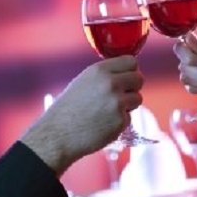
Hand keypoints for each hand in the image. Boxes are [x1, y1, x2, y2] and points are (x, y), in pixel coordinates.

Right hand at [21, 56, 142, 174]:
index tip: (126, 78)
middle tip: (121, 96)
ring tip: (107, 111)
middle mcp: (111, 83)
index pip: (131, 61)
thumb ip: (105, 75)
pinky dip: (119, 121)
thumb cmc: (68, 109)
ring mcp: (117, 102)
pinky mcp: (120, 121)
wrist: (58, 134)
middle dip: (133, 87)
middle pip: (139, 79)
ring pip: (137, 98)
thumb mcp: (83, 81)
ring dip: (128, 105)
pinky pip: (129, 117)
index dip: (130, 70)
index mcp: (99, 70)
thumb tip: (126, 73)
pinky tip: (103, 124)